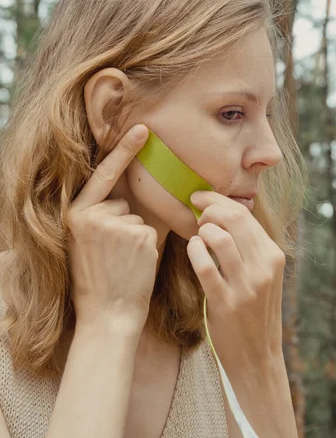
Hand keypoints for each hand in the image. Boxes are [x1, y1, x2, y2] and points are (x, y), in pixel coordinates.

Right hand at [66, 124, 158, 334]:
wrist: (107, 314)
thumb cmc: (101, 278)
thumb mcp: (91, 240)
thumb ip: (107, 213)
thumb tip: (134, 189)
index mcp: (76, 214)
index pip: (103, 174)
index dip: (124, 150)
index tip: (142, 128)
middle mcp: (91, 215)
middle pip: (123, 203)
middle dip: (125, 223)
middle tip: (113, 255)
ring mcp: (114, 224)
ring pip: (138, 217)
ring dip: (136, 236)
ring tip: (121, 262)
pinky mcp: (136, 235)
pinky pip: (150, 230)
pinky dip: (148, 246)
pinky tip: (134, 264)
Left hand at [187, 191, 285, 373]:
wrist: (258, 355)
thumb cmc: (255, 310)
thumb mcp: (263, 274)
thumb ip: (249, 245)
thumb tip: (223, 211)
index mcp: (273, 256)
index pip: (245, 214)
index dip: (218, 200)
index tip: (201, 197)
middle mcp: (264, 267)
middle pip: (234, 219)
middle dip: (209, 208)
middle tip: (196, 212)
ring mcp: (246, 286)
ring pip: (219, 238)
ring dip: (202, 230)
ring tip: (198, 235)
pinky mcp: (226, 303)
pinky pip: (205, 265)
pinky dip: (195, 250)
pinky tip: (193, 249)